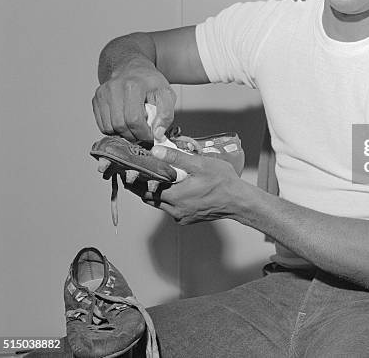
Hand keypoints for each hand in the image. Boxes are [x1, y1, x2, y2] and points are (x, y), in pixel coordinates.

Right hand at [92, 59, 175, 141]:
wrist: (133, 68)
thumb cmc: (150, 82)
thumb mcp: (166, 94)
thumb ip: (166, 114)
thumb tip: (157, 133)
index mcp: (133, 85)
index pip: (134, 119)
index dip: (143, 133)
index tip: (151, 136)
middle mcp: (114, 88)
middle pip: (120, 125)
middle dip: (134, 135)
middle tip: (143, 133)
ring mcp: (103, 93)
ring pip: (109, 127)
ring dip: (123, 133)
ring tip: (134, 126)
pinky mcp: (96, 99)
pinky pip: (102, 124)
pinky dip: (114, 129)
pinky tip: (124, 121)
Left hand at [126, 145, 241, 223]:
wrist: (239, 201)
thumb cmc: (223, 182)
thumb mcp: (200, 164)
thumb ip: (176, 158)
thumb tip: (156, 151)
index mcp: (175, 196)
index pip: (145, 190)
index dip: (136, 180)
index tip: (129, 171)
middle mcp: (175, 210)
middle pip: (149, 198)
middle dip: (142, 186)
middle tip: (139, 172)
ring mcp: (181, 216)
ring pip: (160, 204)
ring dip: (156, 192)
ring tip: (156, 177)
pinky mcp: (187, 218)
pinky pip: (171, 208)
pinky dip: (168, 198)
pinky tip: (175, 187)